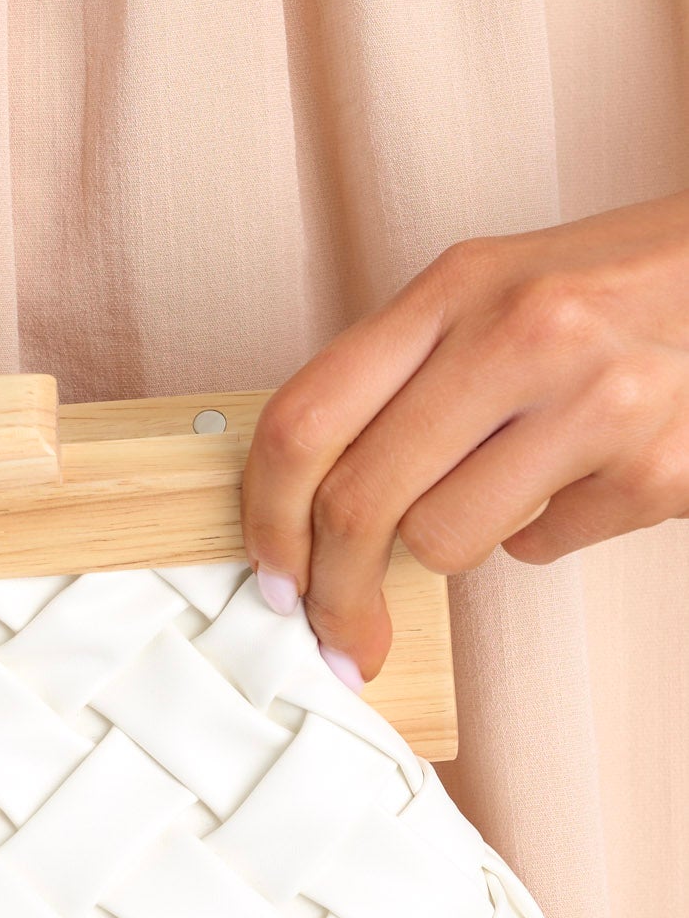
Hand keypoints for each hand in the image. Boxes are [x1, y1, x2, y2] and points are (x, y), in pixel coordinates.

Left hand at [240, 192, 688, 681]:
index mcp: (459, 285)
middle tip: (337, 633)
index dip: (267, 517)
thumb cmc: (613, 289)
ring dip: (453, 545)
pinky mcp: (654, 470)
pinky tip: (581, 478)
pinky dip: (546, 534)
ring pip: (443, 542)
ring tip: (501, 491)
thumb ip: (402, 376)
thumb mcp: (494, 292)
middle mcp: (521, 334)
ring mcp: (595, 403)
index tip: (272, 574)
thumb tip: (305, 499)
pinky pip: (540, 548)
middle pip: (359, 502)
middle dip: (333, 593)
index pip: (307, 419)